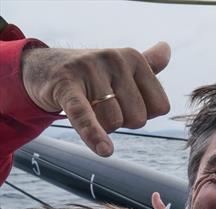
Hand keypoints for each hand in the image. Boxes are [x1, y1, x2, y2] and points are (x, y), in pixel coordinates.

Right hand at [21, 42, 170, 156]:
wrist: (46, 68)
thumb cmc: (94, 75)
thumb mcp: (122, 67)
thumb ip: (149, 63)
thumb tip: (166, 48)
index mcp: (134, 58)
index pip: (160, 108)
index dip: (143, 114)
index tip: (125, 102)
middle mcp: (115, 60)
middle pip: (138, 119)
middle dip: (121, 121)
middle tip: (103, 104)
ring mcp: (90, 70)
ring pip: (114, 123)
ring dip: (101, 126)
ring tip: (89, 106)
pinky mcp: (67, 85)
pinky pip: (86, 115)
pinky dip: (94, 134)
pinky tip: (104, 150)